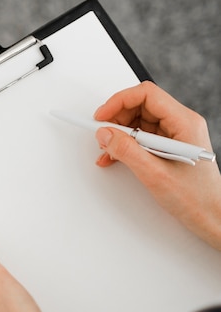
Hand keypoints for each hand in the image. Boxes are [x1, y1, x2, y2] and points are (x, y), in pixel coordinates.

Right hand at [94, 81, 220, 249]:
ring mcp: (174, 134)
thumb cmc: (196, 197)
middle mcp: (180, 124)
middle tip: (102, 135)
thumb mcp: (155, 174)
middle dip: (116, 119)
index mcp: (184, 123)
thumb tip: (105, 134)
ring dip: (118, 133)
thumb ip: (127, 151)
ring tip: (108, 150)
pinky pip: (140, 136)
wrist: (210, 216)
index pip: (147, 95)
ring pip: (138, 121)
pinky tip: (114, 157)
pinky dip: (124, 144)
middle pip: (140, 105)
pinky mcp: (167, 146)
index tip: (101, 117)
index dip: (119, 102)